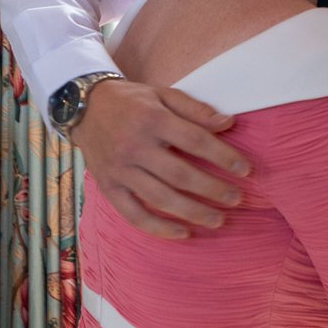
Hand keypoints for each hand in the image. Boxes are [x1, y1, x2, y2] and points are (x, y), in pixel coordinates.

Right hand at [72, 79, 251, 239]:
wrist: (82, 107)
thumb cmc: (130, 101)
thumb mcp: (162, 94)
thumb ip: (195, 109)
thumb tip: (228, 123)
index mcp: (152, 119)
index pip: (195, 141)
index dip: (224, 157)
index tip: (245, 170)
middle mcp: (135, 145)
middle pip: (181, 174)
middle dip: (213, 189)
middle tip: (237, 199)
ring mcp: (120, 169)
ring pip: (161, 198)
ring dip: (192, 212)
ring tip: (218, 220)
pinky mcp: (108, 186)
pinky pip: (133, 213)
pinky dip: (158, 228)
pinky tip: (182, 234)